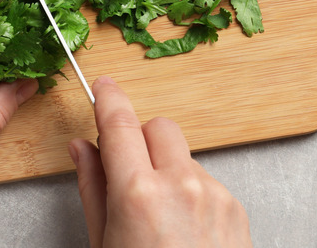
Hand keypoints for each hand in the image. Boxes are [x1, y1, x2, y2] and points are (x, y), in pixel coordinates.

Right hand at [69, 76, 252, 247]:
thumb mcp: (103, 243)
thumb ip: (92, 187)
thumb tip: (81, 148)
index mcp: (138, 193)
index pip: (119, 123)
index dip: (108, 97)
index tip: (102, 85)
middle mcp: (181, 184)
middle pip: (158, 126)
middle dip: (140, 137)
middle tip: (127, 168)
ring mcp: (214, 194)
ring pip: (183, 155)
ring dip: (166, 168)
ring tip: (158, 216)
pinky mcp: (235, 206)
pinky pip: (205, 179)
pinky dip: (190, 190)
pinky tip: (182, 228)